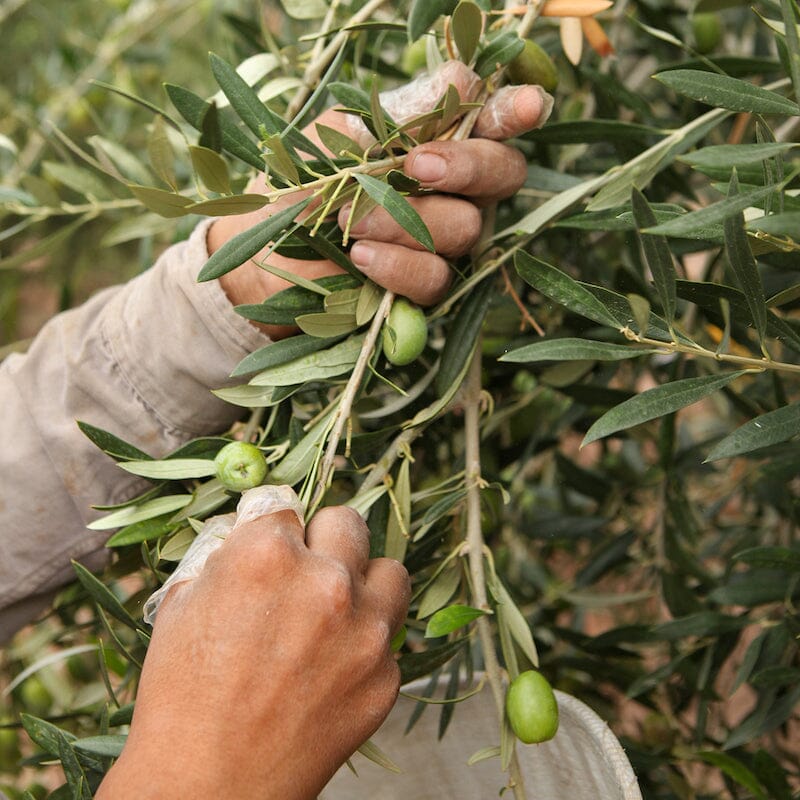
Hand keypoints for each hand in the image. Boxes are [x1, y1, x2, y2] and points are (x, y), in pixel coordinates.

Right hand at [96, 506, 409, 799]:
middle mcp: (326, 582)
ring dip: (363, 582)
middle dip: (324, 540)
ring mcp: (365, 630)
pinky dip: (364, 643)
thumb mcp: (182, 604)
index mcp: (267, 554)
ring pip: (389, 571)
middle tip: (305, 572)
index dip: (273, 529)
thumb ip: (225, 552)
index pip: (287, 506)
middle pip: (347, 522)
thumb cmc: (181, 697)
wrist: (209, 788)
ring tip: (335, 610)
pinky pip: (389, 636)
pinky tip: (331, 669)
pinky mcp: (387, 675)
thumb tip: (256, 523)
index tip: (272, 545)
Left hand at [209, 62, 551, 338]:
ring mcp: (443, 241)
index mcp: (438, 140)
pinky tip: (360, 255)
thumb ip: (403, 114)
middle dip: (466, 167)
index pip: (494, 122)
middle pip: (503, 174)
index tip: (526, 107)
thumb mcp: (343, 134)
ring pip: (466, 228)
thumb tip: (464, 79)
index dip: (517, 113)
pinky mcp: (423, 287)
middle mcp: (455, 190)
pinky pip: (436, 278)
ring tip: (347, 220)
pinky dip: (398, 265)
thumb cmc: (302, 179)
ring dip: (407, 220)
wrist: (264, 250)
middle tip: (416, 166)